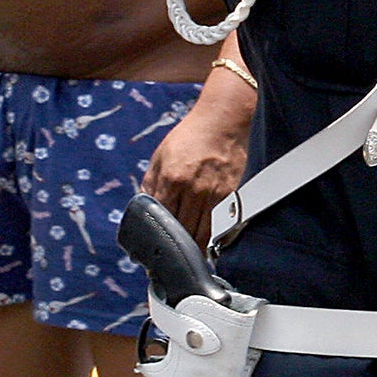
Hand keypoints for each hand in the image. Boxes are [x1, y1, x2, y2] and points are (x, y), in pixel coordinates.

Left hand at [140, 74, 251, 249]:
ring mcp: (217, 193)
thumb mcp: (160, 156)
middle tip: (169, 255)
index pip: (160, 220)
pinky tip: (208, 242)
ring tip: (188, 255)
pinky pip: (223, 226)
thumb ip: (149, 184)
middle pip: (183, 232)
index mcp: (172, 180)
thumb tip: (142, 209)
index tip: (153, 247)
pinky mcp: (234, 194)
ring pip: (205, 234)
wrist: (224, 120)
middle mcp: (195, 190)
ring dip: (195, 248)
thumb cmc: (190, 136)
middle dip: (175, 246)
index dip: (155, 237)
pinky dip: (215, 237)